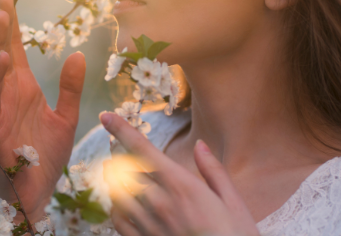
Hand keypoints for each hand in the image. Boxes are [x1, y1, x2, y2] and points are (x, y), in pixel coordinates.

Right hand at [0, 0, 86, 222]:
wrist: (38, 193)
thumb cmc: (46, 157)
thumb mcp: (66, 117)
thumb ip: (70, 87)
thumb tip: (77, 54)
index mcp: (22, 87)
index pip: (15, 48)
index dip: (12, 23)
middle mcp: (8, 93)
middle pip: (2, 50)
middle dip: (2, 24)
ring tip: (3, 16)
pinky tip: (4, 59)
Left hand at [100, 112, 259, 235]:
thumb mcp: (234, 204)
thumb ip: (214, 171)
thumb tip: (201, 144)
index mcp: (181, 185)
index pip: (142, 149)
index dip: (121, 130)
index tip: (106, 116)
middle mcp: (160, 202)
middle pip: (123, 168)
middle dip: (117, 155)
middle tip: (115, 149)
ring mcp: (149, 225)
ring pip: (116, 192)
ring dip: (113, 179)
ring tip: (114, 172)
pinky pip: (118, 221)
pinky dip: (115, 207)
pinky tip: (120, 204)